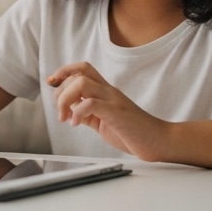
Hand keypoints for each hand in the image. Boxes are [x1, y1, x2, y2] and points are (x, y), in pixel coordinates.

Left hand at [49, 62, 170, 161]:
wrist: (159, 142)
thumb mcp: (104, 120)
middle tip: (60, 112)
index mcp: (105, 91)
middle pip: (78, 74)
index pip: (82, 68)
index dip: (63, 71)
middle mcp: (108, 91)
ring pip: (82, 84)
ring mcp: (113, 100)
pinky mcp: (117, 113)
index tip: (52, 83)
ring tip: (66, 118)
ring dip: (66, 100)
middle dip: (60, 91)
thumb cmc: (133, 132)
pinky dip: (78, 112)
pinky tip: (77, 124)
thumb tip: (69, 110)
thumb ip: (88, 112)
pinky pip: (91, 103)